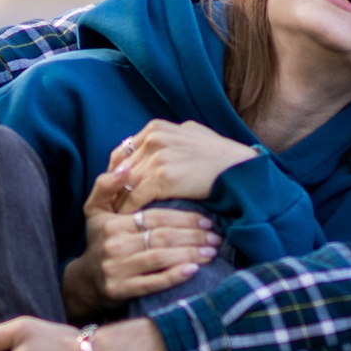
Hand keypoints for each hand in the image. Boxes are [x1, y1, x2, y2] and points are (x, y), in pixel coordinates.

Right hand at [62, 180, 218, 314]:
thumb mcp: (95, 210)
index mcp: (113, 223)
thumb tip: (126, 166)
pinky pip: (152, 283)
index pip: (155, 217)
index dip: (183, 218)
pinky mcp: (120, 290)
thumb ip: (106, 186)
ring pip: (160, 258)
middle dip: (193, 237)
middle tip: (216, 237)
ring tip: (211, 252)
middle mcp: (114, 245)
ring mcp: (117, 269)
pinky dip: (174, 276)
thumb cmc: (99, 240)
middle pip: (161, 237)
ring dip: (189, 254)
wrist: (84, 280)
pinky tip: (193, 271)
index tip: (207, 220)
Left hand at [105, 119, 258, 209]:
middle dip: (114, 190)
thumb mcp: (192, 136)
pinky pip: (135, 197)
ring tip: (116, 220)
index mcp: (156, 128)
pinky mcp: (163, 177)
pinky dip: (130, 211)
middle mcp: (153, 138)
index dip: (117, 174)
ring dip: (118, 203)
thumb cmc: (220, 157)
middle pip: (119, 168)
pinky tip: (130, 222)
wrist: (240, 170)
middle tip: (110, 209)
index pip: (122, 152)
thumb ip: (170, 138)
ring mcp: (157, 156)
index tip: (116, 191)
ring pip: (124, 184)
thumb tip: (155, 140)